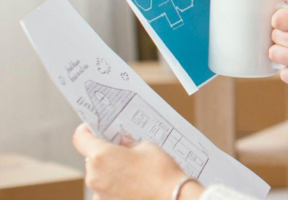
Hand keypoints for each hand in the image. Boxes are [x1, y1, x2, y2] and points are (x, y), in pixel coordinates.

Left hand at [72, 124, 203, 199]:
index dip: (85, 131)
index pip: (80, 139)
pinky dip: (114, 185)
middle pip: (91, 159)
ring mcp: (99, 193)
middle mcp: (95, 176)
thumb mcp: (147, 147)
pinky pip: (105, 190)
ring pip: (98, 175)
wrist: (172, 197)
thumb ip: (129, 144)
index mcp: (102, 156)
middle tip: (123, 150)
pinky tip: (132, 184)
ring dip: (110, 170)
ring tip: (132, 170)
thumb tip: (124, 144)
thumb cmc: (160, 172)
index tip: (91, 129)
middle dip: (104, 153)